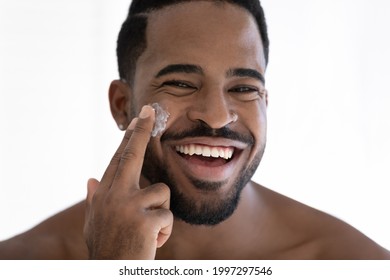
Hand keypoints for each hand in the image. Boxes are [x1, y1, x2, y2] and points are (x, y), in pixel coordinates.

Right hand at [84, 105, 172, 258]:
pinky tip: (151, 242)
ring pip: (162, 192)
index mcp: (105, 193)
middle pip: (132, 154)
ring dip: (160, 214)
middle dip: (142, 130)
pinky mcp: (144, 220)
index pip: (119, 159)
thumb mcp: (95, 222)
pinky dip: (164, 232)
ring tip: (147, 231)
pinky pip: (167, 217)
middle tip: (151, 110)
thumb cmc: (106, 247)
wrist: (110, 272)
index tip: (136, 120)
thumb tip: (90, 179)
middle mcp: (113, 194)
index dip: (129, 138)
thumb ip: (94, 199)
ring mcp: (128, 206)